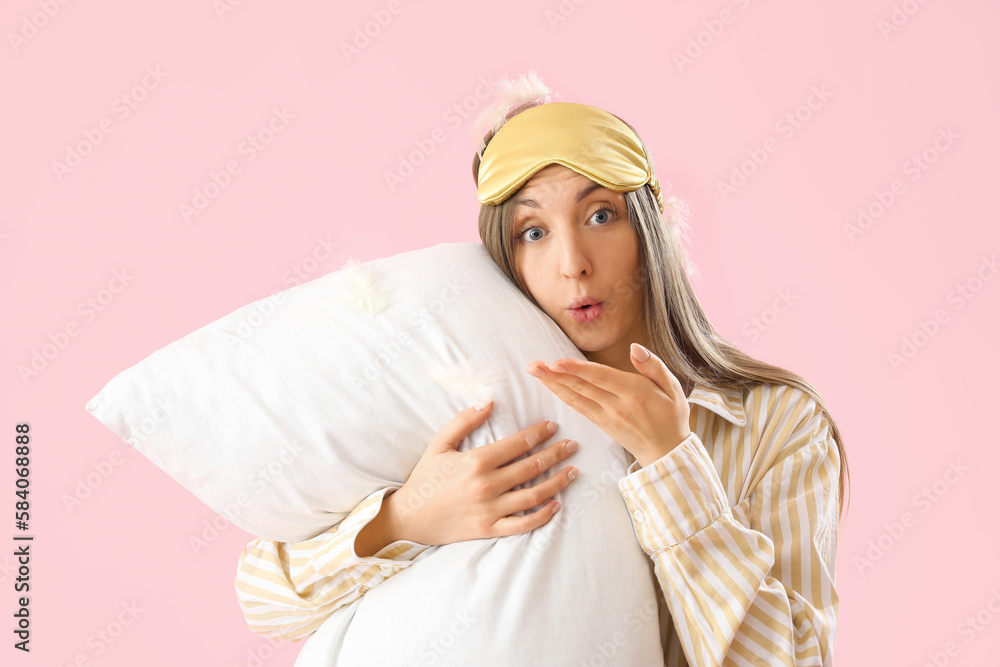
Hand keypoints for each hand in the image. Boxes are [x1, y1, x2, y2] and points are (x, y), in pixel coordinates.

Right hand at [388, 401, 579, 546]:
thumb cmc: (425, 478)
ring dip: (558, 482)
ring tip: (573, 471)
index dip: (539, 434)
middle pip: (532, 467)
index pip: (518, 444)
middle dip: (556, 454)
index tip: (554, 426)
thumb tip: (488, 401)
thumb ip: (464, 421)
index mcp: (476, 461)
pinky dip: (543, 516)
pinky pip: (523, 524)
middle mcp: (487, 485)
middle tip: (573, 445)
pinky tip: (556, 505)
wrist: (409, 518)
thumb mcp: (439, 444)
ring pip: (534, 495)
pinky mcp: (490, 529)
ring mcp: (490, 509)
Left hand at [525, 343, 691, 468]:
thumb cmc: (671, 416)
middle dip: (555, 374)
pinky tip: (550, 386)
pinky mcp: (601, 424)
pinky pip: (578, 407)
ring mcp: (607, 417)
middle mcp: (617, 406)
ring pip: (576, 397)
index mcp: (634, 393)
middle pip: (581, 386)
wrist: (667, 453)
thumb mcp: (672, 388)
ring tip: (535, 372)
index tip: (555, 361)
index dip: (577, 369)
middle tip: (533, 364)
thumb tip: (635, 347)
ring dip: (553, 384)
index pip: (600, 378)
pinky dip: (562, 396)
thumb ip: (653, 366)